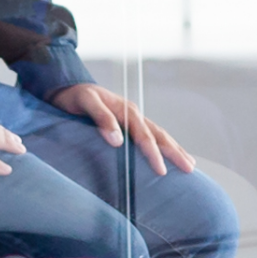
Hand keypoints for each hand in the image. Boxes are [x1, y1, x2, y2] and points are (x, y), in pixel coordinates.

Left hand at [49, 80, 189, 173]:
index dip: (154, 153)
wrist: (67, 86)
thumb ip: (101, 118)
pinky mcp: (129, 123)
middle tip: (189, 169)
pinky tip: (170, 154)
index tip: (161, 171)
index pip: (144, 135)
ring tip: (189, 163)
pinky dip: (163, 145)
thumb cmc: (75, 96)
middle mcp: (133, 114)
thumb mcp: (85, 102)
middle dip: (175, 152)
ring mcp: (133, 118)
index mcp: (126, 110)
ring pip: (159, 134)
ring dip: (174, 149)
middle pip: (159, 135)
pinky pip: (151, 135)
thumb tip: (118, 141)